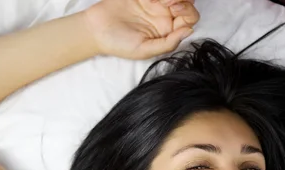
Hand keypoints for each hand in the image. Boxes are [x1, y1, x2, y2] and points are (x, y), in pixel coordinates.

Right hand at [83, 0, 198, 59]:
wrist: (96, 29)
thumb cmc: (118, 44)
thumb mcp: (145, 50)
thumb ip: (168, 44)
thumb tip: (189, 31)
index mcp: (167, 31)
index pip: (189, 19)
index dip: (187, 12)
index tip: (174, 9)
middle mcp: (164, 16)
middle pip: (187, 2)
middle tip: (168, 1)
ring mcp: (155, 3)